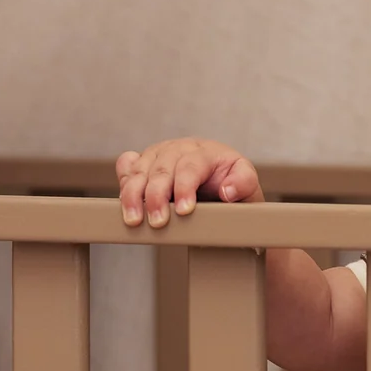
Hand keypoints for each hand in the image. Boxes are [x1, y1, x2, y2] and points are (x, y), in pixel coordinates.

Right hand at [115, 138, 263, 227]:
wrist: (220, 184)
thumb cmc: (233, 186)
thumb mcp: (248, 185)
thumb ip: (243, 183)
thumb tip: (227, 190)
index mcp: (206, 152)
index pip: (191, 166)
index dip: (184, 187)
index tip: (183, 211)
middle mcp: (180, 149)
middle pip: (162, 168)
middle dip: (156, 196)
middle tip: (157, 222)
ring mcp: (160, 154)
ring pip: (140, 169)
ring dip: (133, 195)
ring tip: (134, 219)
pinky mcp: (145, 163)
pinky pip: (127, 165)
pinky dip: (122, 178)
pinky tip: (122, 195)